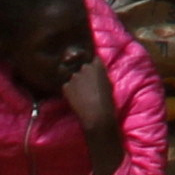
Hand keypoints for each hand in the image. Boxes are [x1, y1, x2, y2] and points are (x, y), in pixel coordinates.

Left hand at [66, 56, 127, 174]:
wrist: (97, 115)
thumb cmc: (108, 101)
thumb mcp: (108, 84)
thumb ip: (100, 75)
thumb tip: (95, 74)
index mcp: (98, 65)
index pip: (93, 59)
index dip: (92, 66)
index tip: (93, 74)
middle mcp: (85, 68)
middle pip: (82, 67)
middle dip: (83, 74)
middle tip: (86, 86)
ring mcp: (74, 76)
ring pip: (73, 77)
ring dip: (75, 83)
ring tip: (81, 95)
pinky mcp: (66, 86)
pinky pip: (67, 86)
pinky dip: (69, 92)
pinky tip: (75, 100)